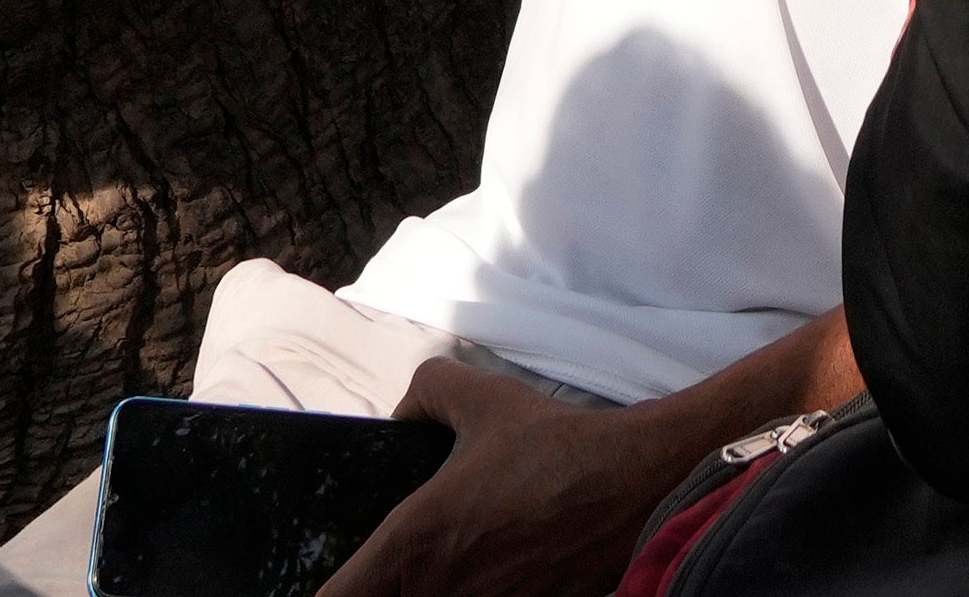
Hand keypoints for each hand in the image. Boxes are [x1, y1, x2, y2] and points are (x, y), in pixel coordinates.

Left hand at [327, 354, 705, 596]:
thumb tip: (403, 416)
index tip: (344, 578)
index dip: (330, 592)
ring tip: (459, 564)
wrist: (637, 482)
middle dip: (388, 590)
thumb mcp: (484, 397)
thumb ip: (428, 392)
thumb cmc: (556, 444)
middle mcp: (442, 589)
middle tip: (400, 569)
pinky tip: (496, 574)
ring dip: (435, 592)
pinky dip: (482, 596)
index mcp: (417, 538)